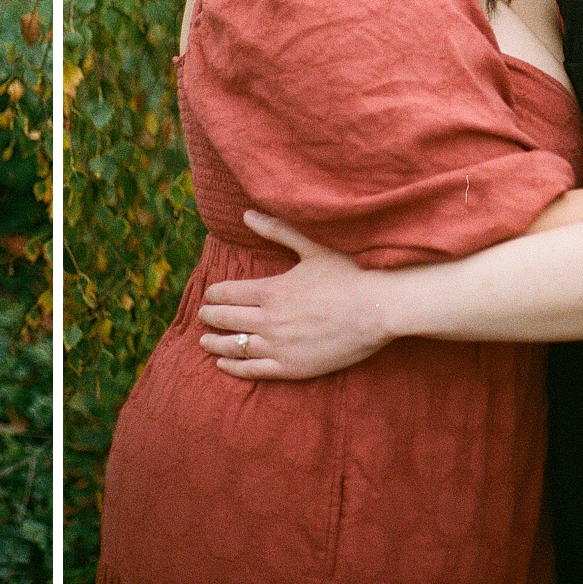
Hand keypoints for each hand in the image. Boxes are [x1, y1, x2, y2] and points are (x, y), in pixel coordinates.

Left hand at [195, 210, 394, 380]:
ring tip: (204, 341)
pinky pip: (253, 369)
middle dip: (209, 316)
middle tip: (202, 315)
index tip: (209, 295)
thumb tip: (247, 214)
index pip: (227, 293)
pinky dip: (233, 367)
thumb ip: (277, 230)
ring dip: (214, 342)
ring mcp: (279, 346)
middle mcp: (269, 319)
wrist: (380, 310)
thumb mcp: (312, 247)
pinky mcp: (292, 367)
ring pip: (234, 346)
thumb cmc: (349, 275)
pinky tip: (223, 364)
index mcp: (271, 290)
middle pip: (225, 319)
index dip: (214, 294)